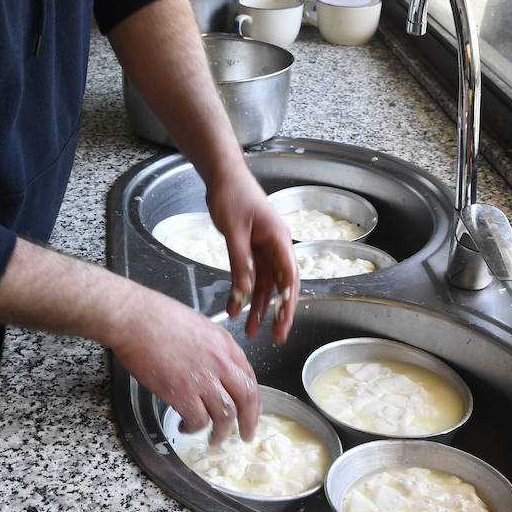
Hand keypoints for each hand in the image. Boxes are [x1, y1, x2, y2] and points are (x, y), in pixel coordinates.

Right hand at [109, 281, 261, 443]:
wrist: (134, 318)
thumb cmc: (156, 317)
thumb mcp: (198, 326)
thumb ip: (212, 348)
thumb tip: (214, 368)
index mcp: (224, 344)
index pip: (249, 378)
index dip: (253, 400)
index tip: (251, 412)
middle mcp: (219, 361)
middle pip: (246, 399)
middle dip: (249, 422)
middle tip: (246, 435)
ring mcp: (202, 378)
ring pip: (224, 415)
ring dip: (220, 432)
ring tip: (213, 439)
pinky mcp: (182, 392)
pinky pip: (198, 420)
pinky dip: (194, 428)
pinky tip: (185, 426)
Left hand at [206, 168, 299, 344]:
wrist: (222, 175)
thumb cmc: (232, 194)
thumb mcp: (234, 230)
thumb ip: (240, 261)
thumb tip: (245, 291)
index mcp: (278, 238)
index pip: (289, 276)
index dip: (288, 302)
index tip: (283, 323)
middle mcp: (276, 244)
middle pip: (282, 284)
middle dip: (278, 311)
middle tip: (276, 337)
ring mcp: (265, 246)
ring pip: (265, 283)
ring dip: (257, 305)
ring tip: (250, 329)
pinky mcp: (252, 246)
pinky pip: (252, 273)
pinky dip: (244, 290)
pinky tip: (235, 306)